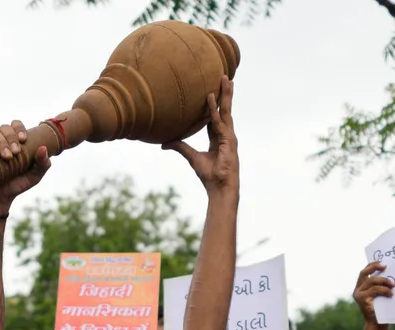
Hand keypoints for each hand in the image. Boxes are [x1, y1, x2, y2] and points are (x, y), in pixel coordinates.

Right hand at [0, 121, 51, 214]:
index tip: (23, 139)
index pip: (16, 125)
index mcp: (14, 142)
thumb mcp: (34, 177)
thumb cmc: (16, 185)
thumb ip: (43, 164)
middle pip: (5, 128)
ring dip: (2, 143)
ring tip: (7, 158)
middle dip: (11, 138)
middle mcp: (1, 141)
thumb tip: (44, 148)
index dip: (19, 128)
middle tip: (16, 152)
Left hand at [163, 76, 237, 195]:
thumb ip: (180, 147)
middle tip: (225, 77)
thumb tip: (164, 143)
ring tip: (226, 79)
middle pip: (225, 110)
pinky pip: (219, 122)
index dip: (215, 104)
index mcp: (219, 138)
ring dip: (225, 95)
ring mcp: (229, 137)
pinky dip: (214, 111)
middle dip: (225, 94)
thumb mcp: (192, 157)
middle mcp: (226, 135)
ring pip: (226, 111)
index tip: (214, 89)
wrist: (219, 188)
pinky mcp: (229, 141)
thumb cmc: (209, 175)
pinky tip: (210, 99)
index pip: (216, 117)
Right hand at [353, 261, 394, 325]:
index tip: (382, 261)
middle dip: (374, 267)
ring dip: (384, 281)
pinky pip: (375, 289)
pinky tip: (390, 294)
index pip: (364, 272)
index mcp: (361, 288)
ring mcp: (358, 294)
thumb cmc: (382, 311)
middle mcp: (357, 290)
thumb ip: (381, 286)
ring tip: (393, 285)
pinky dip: (384, 290)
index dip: (372, 265)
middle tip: (386, 267)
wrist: (377, 325)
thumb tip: (391, 273)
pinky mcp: (361, 299)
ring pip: (372, 281)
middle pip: (364, 273)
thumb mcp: (381, 295)